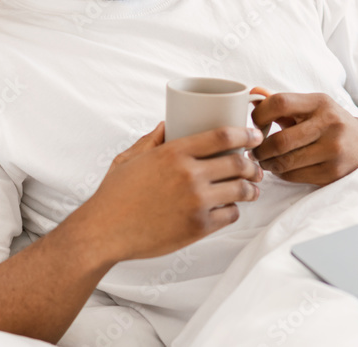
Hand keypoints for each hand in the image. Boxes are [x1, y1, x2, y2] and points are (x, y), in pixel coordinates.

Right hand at [81, 122, 264, 264]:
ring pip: (240, 190)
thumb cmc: (114, 196)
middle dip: (252, 164)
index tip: (254, 135)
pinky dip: (234, 210)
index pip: (223, 136)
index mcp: (174, 153)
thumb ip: (151, 140)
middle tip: (255, 166)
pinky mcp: (198, 227)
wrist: (102, 233)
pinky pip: (230, 215)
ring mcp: (196, 202)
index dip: (246, 135)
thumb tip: (167, 123)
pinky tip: (231, 208)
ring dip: (250, 189)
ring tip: (251, 189)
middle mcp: (189, 175)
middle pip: (238, 163)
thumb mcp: (130, 159)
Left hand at [250, 91, 357, 184]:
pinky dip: (282, 174)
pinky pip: (295, 176)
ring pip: (286, 162)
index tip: (254, 124)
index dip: (259, 115)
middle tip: (254, 151)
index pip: (280, 103)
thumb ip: (283, 103)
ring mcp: (333, 149)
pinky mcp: (333, 172)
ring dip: (268, 164)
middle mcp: (329, 124)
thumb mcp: (313, 106)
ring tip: (265, 160)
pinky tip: (283, 168)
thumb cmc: (332, 123)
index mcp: (320, 102)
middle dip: (260, 149)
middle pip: (280, 140)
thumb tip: (253, 93)